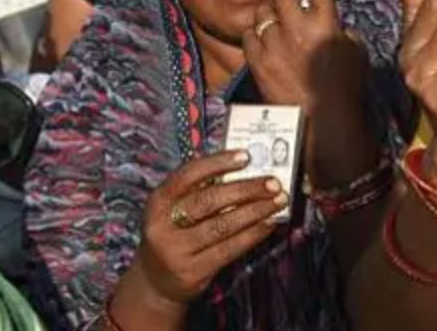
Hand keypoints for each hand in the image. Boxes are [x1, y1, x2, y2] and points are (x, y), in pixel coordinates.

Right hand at [130, 150, 286, 304]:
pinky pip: (229, 249)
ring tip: (278, 201)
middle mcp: (162, 225)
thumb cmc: (176, 234)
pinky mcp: (192, 272)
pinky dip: (253, 234)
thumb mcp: (176, 209)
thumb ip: (203, 189)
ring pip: (222, 226)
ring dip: (256, 211)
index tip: (246, 156)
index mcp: (158, 201)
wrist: (157, 281)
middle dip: (246, 189)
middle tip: (273, 183)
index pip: (188, 175)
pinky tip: (268, 223)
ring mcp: (176, 251)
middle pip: (208, 201)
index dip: (217, 163)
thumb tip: (248, 170)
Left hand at [243, 0, 366, 114]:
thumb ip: (339, 29)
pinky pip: (250, 33)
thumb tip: (329, 21)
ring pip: (262, 10)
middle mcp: (299, 28)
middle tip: (289, 12)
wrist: (323, 124)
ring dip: (270, 16)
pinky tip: (269, 50)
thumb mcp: (355, 52)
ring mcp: (275, 43)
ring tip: (280, 34)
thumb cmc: (346, 89)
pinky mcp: (257, 60)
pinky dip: (258, 37)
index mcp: (327, 22)